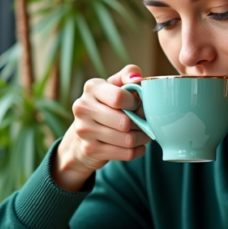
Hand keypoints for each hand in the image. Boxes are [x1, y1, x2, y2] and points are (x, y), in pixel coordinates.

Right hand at [52, 65, 152, 190]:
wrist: (82, 136)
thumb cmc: (106, 106)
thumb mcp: (115, 86)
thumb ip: (128, 75)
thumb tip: (137, 78)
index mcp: (92, 87)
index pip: (120, 97)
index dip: (136, 103)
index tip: (138, 105)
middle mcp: (83, 107)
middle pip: (125, 122)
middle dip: (141, 124)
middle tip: (145, 123)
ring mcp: (84, 130)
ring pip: (128, 140)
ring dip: (142, 138)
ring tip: (143, 134)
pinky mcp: (90, 150)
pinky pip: (126, 153)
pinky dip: (138, 150)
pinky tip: (137, 146)